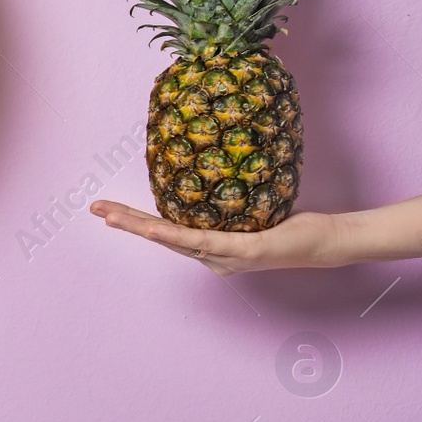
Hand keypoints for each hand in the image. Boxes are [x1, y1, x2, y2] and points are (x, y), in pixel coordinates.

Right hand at [90, 200, 344, 274]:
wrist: (326, 241)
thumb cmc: (293, 223)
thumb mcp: (253, 205)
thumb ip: (229, 195)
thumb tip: (211, 162)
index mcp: (212, 249)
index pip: (166, 232)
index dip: (135, 220)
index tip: (109, 208)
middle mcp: (213, 258)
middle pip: (161, 238)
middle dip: (125, 223)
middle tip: (95, 209)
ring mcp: (226, 258)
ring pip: (174, 240)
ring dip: (139, 228)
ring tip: (113, 217)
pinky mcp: (243, 251)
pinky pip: (202, 242)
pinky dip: (174, 236)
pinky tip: (156, 230)